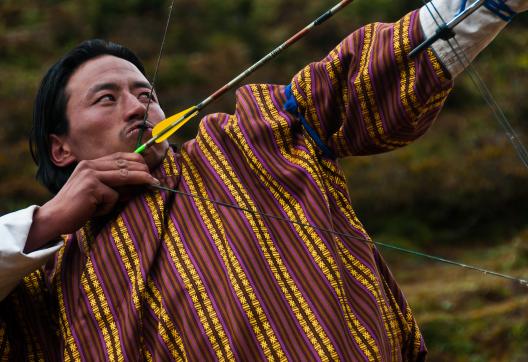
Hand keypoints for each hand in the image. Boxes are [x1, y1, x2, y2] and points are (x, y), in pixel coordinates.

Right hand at [25, 152, 158, 251]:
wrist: (54, 218)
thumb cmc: (78, 208)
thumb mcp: (97, 192)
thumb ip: (113, 185)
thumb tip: (139, 183)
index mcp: (90, 164)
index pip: (119, 157)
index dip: (136, 162)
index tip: (149, 169)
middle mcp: (89, 165)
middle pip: (124, 164)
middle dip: (142, 171)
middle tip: (155, 179)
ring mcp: (90, 175)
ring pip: (124, 175)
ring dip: (140, 180)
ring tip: (153, 183)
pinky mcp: (91, 187)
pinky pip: (113, 196)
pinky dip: (108, 207)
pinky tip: (95, 211)